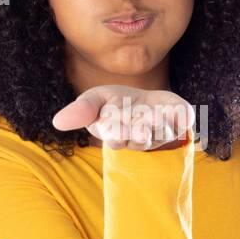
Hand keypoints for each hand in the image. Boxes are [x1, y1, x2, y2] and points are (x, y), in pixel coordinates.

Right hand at [52, 85, 195, 150]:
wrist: (148, 101)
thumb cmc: (117, 103)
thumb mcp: (96, 99)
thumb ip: (81, 110)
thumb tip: (57, 122)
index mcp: (118, 136)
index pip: (116, 137)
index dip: (116, 130)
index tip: (114, 120)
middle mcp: (141, 139)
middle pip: (139, 139)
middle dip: (138, 130)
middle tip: (137, 122)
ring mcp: (162, 132)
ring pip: (162, 133)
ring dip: (158, 124)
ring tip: (154, 114)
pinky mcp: (180, 121)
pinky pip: (182, 121)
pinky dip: (179, 116)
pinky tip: (173, 110)